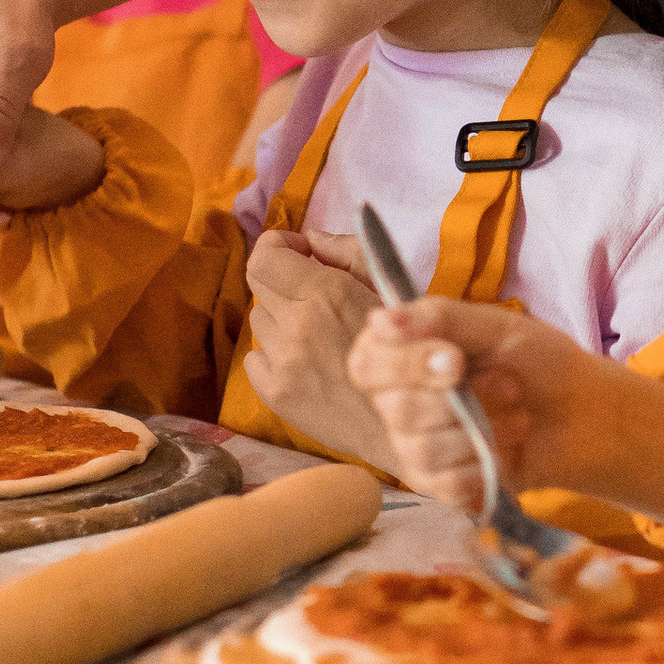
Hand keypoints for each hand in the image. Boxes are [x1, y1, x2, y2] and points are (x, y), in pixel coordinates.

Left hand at [240, 231, 386, 459]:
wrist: (403, 424)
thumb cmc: (408, 352)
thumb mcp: (391, 288)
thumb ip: (348, 253)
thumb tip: (310, 239)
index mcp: (328, 293)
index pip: (264, 257)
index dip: (278, 246)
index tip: (299, 253)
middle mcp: (298, 325)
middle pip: (259, 286)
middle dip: (284, 282)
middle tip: (313, 296)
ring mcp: (282, 362)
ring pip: (261, 322)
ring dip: (283, 321)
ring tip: (317, 338)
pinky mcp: (274, 393)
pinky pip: (255, 359)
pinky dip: (275, 356)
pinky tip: (307, 365)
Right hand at [346, 296, 663, 521]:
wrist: (583, 413)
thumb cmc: (536, 362)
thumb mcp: (494, 326)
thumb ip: (437, 318)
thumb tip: (382, 318)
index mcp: (400, 356)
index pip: (368, 364)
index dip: (407, 364)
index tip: (455, 359)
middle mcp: (396, 403)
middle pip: (398, 409)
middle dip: (465, 398)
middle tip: (509, 383)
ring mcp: (415, 448)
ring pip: (425, 448)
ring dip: (485, 428)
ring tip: (518, 414)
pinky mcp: (441, 487)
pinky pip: (448, 483)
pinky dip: (487, 463)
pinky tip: (510, 449)